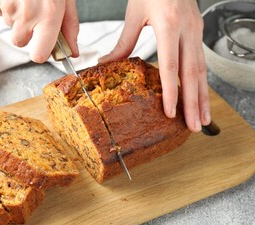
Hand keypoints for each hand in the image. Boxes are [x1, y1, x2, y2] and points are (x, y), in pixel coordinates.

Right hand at [0, 0, 78, 62]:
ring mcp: (6, 5)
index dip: (41, 52)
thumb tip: (72, 53)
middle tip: (33, 9)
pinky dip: (4, 3)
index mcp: (49, 15)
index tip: (43, 45)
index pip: (39, 56)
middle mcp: (26, 14)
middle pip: (20, 42)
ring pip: (9, 25)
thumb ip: (69, 27)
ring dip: (16, 15)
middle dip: (26, 31)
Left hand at [99, 0, 210, 131]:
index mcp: (168, 25)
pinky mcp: (198, 33)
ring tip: (203, 119)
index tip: (171, 113)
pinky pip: (202, 62)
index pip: (170, 66)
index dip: (171, 92)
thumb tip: (107, 63)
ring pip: (202, 71)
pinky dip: (202, 83)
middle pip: (192, 73)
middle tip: (193, 126)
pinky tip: (200, 97)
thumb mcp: (135, 14)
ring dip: (203, 97)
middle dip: (194, 103)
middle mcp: (187, 30)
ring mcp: (196, 32)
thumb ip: (124, 42)